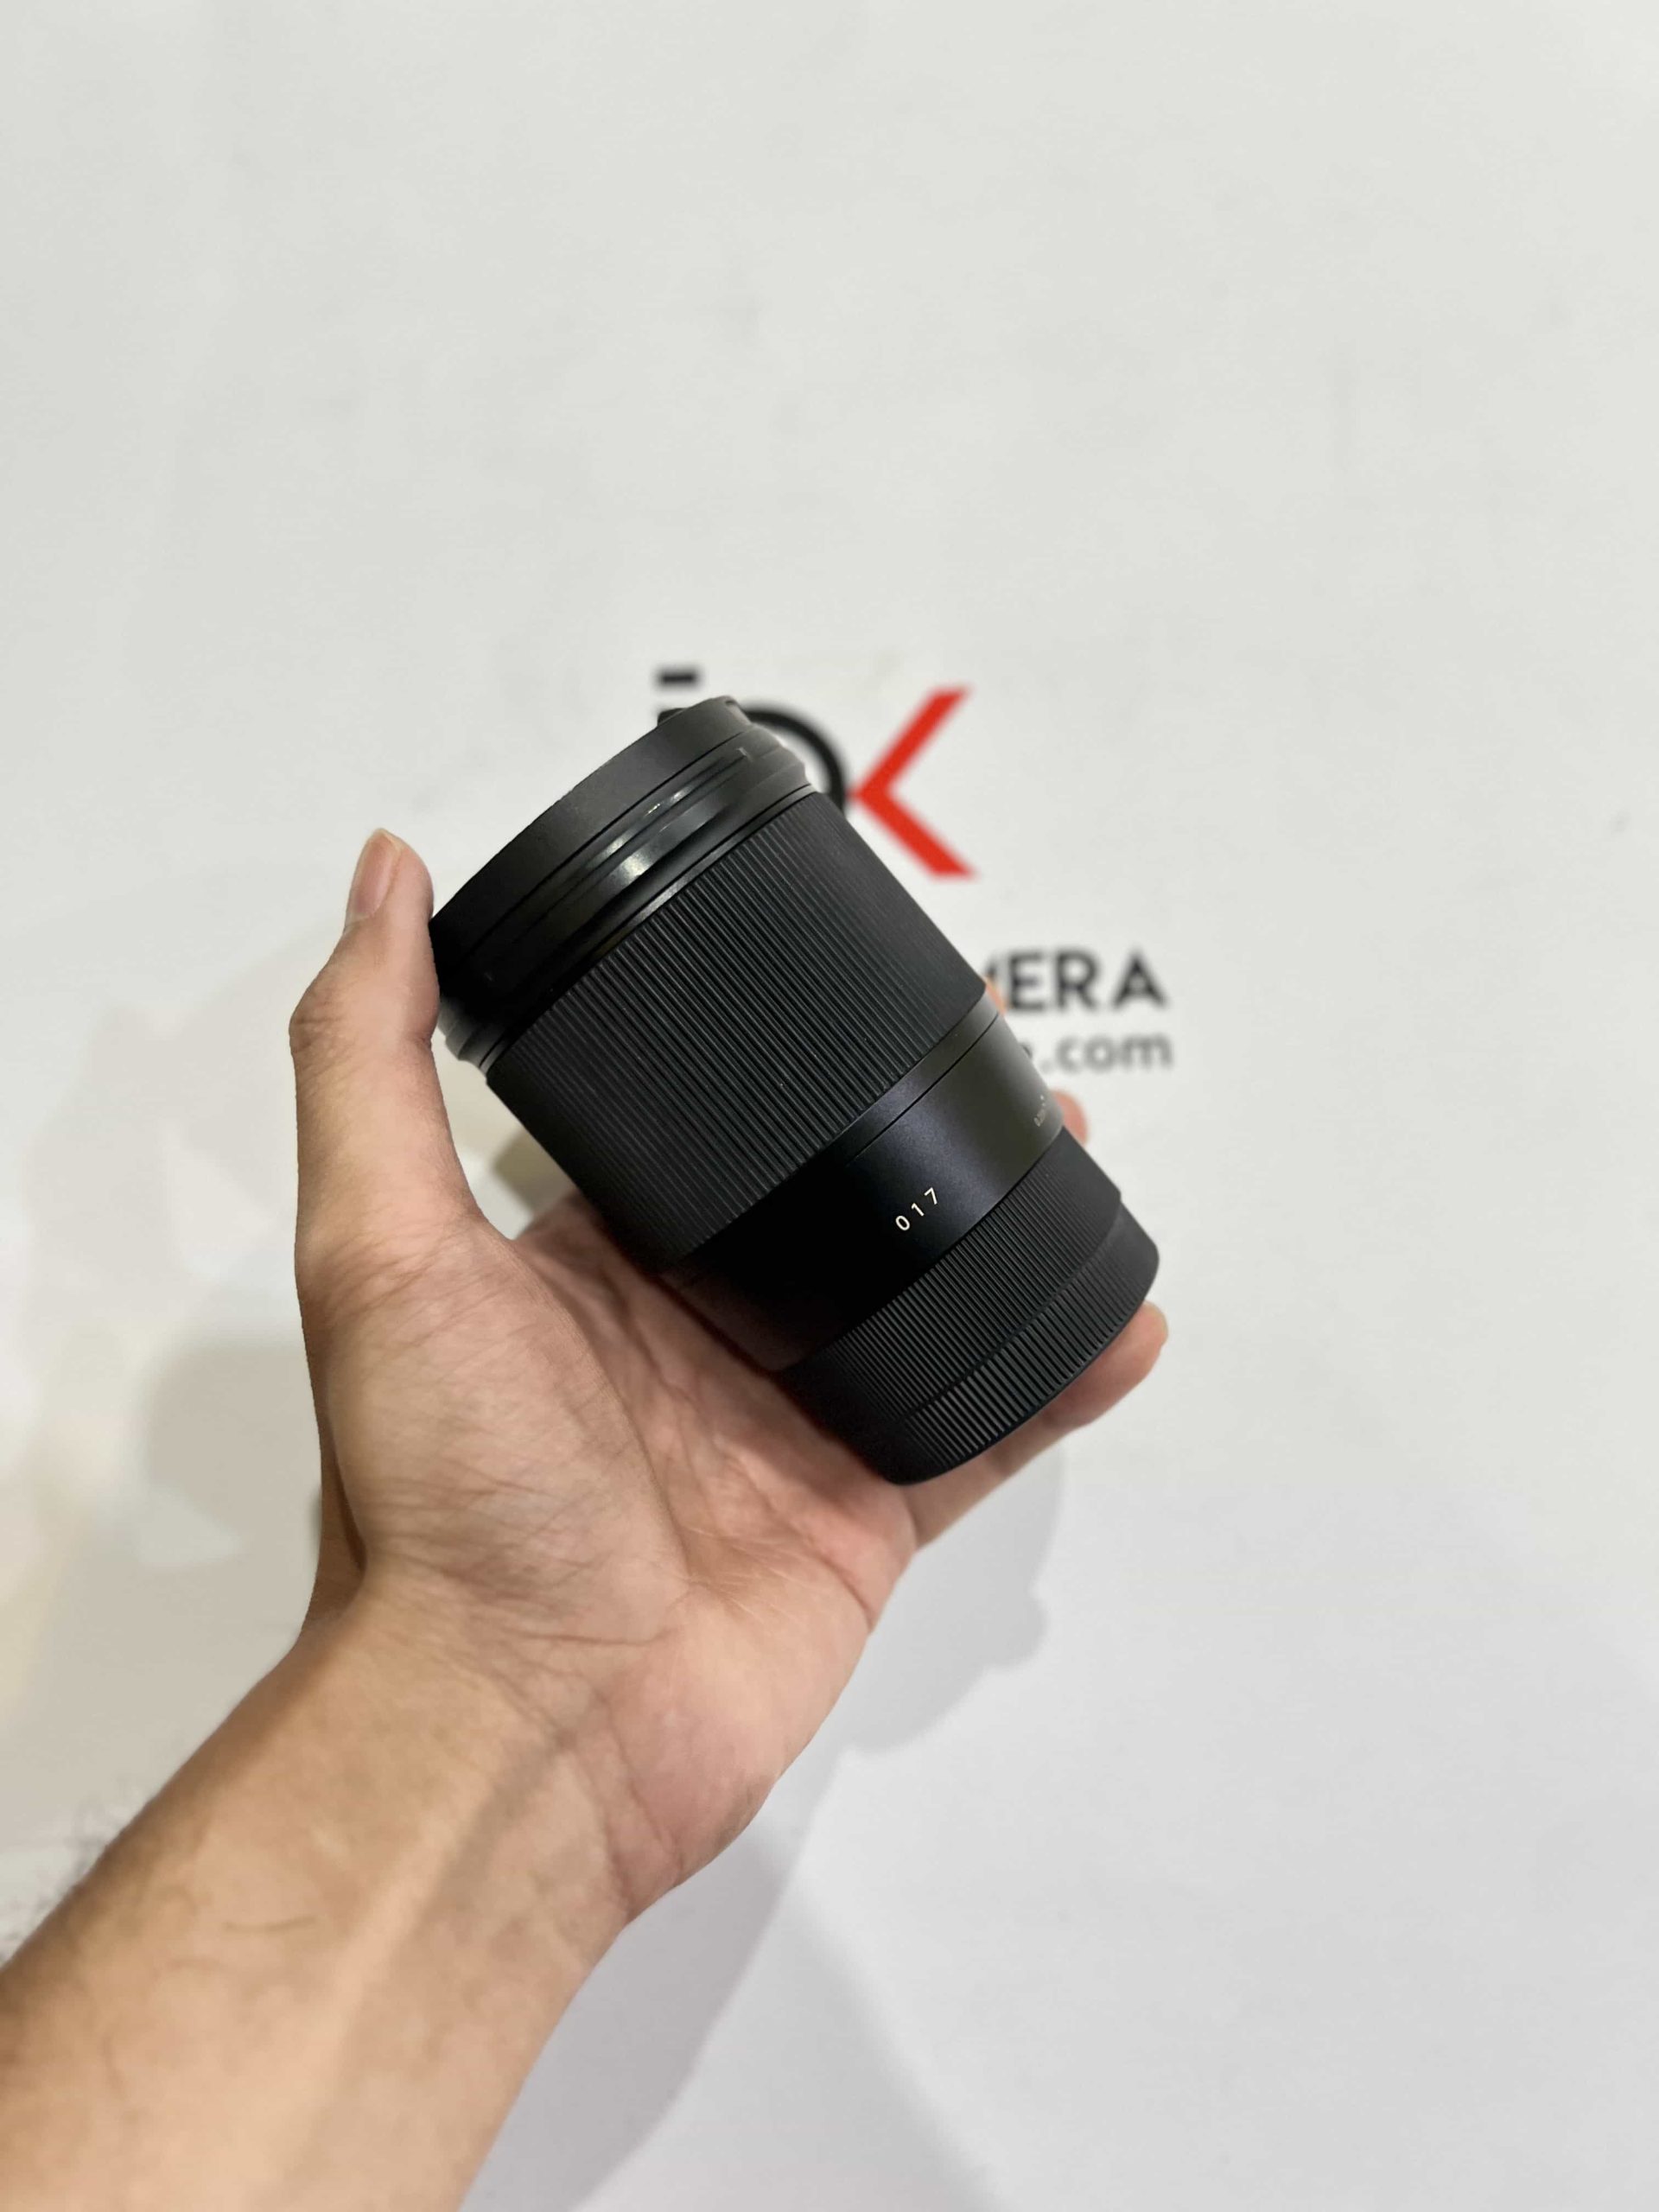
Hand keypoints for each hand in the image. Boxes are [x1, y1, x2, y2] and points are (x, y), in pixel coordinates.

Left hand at [293, 830, 1165, 1918]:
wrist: (525, 1723)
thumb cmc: (438, 1498)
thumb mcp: (377, 1248)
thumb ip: (370, 1062)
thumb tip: (383, 878)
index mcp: (584, 1266)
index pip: (690, 1128)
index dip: (763, 1053)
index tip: (839, 976)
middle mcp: (689, 1335)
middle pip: (825, 1201)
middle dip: (910, 1126)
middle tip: (996, 1048)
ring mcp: (786, 1424)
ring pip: (917, 1296)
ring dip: (998, 1223)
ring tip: (1070, 1143)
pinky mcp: (865, 1509)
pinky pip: (981, 1422)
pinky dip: (1056, 1370)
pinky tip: (1123, 1314)